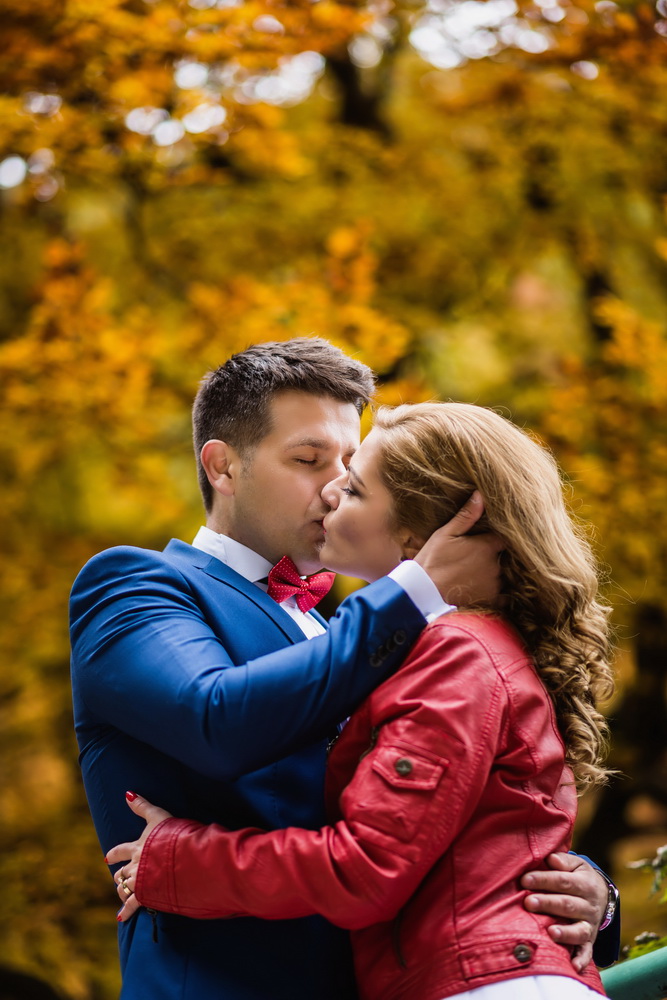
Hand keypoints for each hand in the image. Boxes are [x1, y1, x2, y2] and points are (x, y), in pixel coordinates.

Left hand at [105, 791, 172, 921]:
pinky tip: (120, 916)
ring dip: (122, 890)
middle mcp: (135, 864)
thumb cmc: (173, 834)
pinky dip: (125, 911)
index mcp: (137, 847)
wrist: (183, 856)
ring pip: (124, 888)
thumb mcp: (159, 816)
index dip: (113, 854)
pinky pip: (132, 905)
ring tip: (123, 894)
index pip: (120, 851)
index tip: (108, 858)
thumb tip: (127, 793)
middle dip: (119, 875)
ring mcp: (139, 881)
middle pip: (120, 873)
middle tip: (118, 878)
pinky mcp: (146, 894)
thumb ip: (143, 806)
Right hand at [414, 492, 502, 604]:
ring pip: (502, 575)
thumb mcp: (445, 534)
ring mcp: (494, 584)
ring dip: (494, 574)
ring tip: (474, 573)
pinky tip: (484, 589)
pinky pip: (504, 596)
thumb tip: (481, 495)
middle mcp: (495, 565)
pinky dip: (498, 593)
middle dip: (493, 556)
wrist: (423, 592)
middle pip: (502, 557)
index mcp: (487, 546)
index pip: (503, 538)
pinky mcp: (490, 600)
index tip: (488, 538)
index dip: (496, 538)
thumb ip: (466, 516)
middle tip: (475, 557)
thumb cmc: (432, 560)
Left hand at [522, 853, 608, 972]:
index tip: (524, 880)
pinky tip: (573, 966)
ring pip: (579, 930)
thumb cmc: (578, 877)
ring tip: (550, 932)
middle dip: (548, 903)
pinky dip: (581, 960)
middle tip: (528, 902)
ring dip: (565, 933)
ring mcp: (589, 924)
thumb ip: (563, 861)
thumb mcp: (576, 864)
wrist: (602, 896)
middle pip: (567, 905)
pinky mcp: (589, 941)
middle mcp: (589, 906)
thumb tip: (551, 859)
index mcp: (585, 884)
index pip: (563, 881)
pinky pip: (587, 952)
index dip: (544, 880)